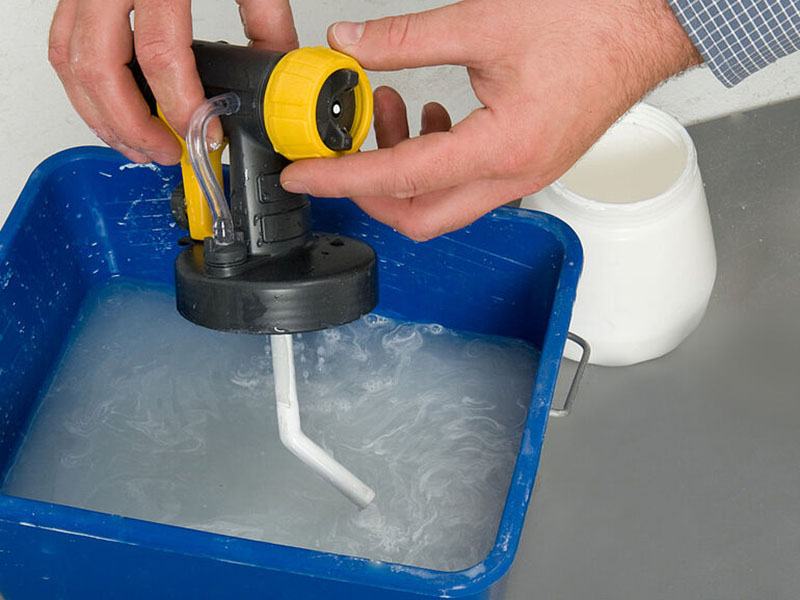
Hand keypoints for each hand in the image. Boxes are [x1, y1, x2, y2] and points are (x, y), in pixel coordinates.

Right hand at [48, 0, 297, 164]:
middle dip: (134, 127)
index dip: (184, 107)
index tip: (207, 135)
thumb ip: (264, 13)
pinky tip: (110, 109)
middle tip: (167, 153)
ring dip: (101, 116)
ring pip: (70, 64)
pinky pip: (62, 43)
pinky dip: (82, 86)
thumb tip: (278, 64)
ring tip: (138, 145)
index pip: (163, 56)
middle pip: (101, 71)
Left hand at [281, 0, 700, 240]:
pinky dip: (434, 162)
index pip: (401, 180)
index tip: (305, 174)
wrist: (650, 23)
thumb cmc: (595, 23)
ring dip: (403, 172)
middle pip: (421, 216)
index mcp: (503, 149)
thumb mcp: (485, 22)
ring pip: (443, 203)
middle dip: (370, 192)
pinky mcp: (528, 162)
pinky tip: (428, 118)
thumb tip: (351, 44)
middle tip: (340, 153)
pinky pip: (467, 183)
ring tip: (386, 114)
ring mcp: (524, 175)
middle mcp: (514, 176)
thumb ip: (406, 40)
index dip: (342, 177)